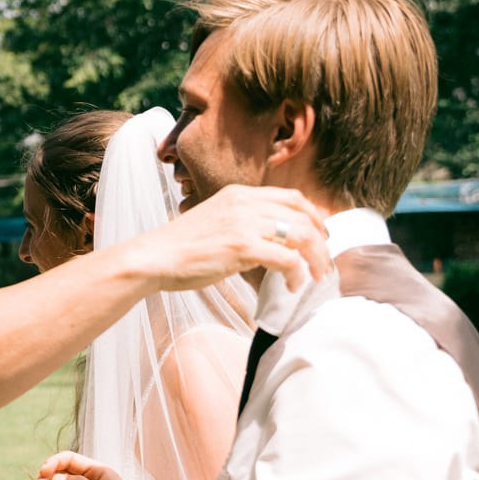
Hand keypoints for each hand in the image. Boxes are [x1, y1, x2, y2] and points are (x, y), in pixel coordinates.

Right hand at [130, 183, 330, 290]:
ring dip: (315, 258)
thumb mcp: (216, 222)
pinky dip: (295, 273)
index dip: (314, 216)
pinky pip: (285, 258)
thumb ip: (243, 224)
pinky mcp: (242, 246)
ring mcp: (243, 223)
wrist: (154, 257)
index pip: (291, 197)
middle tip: (324, 263)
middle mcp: (244, 202)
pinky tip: (291, 286)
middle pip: (301, 215)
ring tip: (316, 277)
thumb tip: (272, 243)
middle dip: (321, 241)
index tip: (321, 235)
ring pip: (300, 235)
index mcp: (238, 194)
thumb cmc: (181, 248)